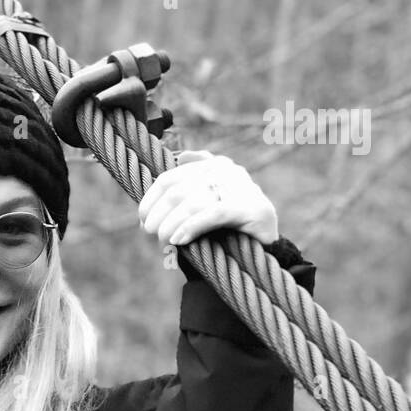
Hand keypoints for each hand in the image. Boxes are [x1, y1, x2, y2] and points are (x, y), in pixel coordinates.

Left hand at [138, 150, 278, 249]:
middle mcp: (225, 171)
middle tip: (150, 231)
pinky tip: (178, 240)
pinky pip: (213, 214)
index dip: (152, 197)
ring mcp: (239, 188)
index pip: (171, 177)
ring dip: (172, 223)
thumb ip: (188, 192)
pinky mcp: (249, 208)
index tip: (142, 218)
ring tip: (162, 239)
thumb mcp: (207, 204)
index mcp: (213, 166)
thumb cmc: (232, 227)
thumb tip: (161, 188)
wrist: (268, 244)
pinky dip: (192, 227)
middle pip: (179, 189)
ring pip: (193, 202)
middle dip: (159, 212)